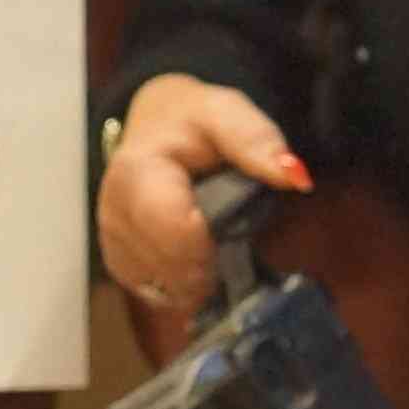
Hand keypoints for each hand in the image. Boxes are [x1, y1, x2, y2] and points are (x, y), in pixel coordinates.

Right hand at [98, 75, 306, 311]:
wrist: (156, 126)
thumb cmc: (192, 123)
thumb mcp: (228, 115)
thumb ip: (259, 143)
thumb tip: (297, 177)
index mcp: (137, 173)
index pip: (174, 232)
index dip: (210, 245)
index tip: (232, 231)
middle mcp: (114, 212)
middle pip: (170, 269)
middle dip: (209, 265)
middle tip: (227, 235)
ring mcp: (112, 241)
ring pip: (164, 289)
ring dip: (198, 278)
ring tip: (211, 242)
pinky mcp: (118, 262)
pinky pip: (156, 293)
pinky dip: (183, 284)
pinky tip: (193, 256)